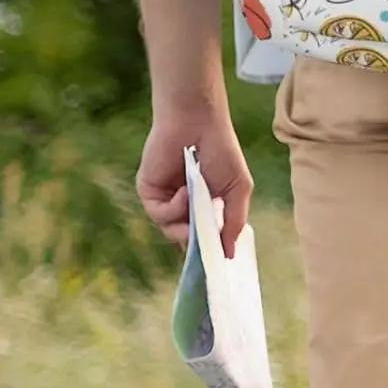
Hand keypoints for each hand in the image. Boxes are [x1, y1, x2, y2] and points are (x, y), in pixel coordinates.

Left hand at [137, 110, 251, 260]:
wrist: (197, 123)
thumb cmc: (222, 150)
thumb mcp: (238, 188)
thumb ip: (234, 222)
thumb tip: (230, 254)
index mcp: (205, 206)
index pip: (204, 237)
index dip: (209, 251)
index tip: (216, 265)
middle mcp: (183, 207)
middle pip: (186, 240)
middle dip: (197, 244)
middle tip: (206, 245)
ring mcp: (165, 201)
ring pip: (171, 231)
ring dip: (186, 223)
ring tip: (198, 204)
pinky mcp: (149, 193)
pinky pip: (160, 214)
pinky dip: (175, 208)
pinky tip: (186, 190)